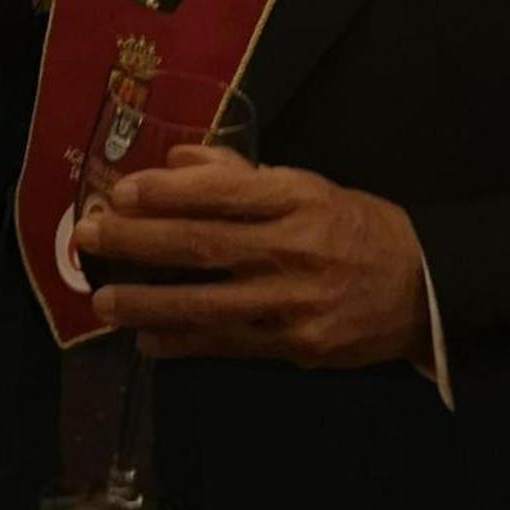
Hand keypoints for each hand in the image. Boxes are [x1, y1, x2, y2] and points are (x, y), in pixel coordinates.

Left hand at [71, 146, 431, 368]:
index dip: (166, 193)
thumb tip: (172, 161)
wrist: (421, 287)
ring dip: (148, 302)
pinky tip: (147, 341)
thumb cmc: (349, 223)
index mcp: (294, 197)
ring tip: (104, 300)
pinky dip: (184, 342)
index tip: (120, 192)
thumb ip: (237, 173)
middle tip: (88, 236)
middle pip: (203, 244)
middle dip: (138, 241)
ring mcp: (294, 303)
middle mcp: (292, 248)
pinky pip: (229, 345)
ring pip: (208, 303)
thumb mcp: (302, 184)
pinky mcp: (296, 348)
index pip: (221, 192)